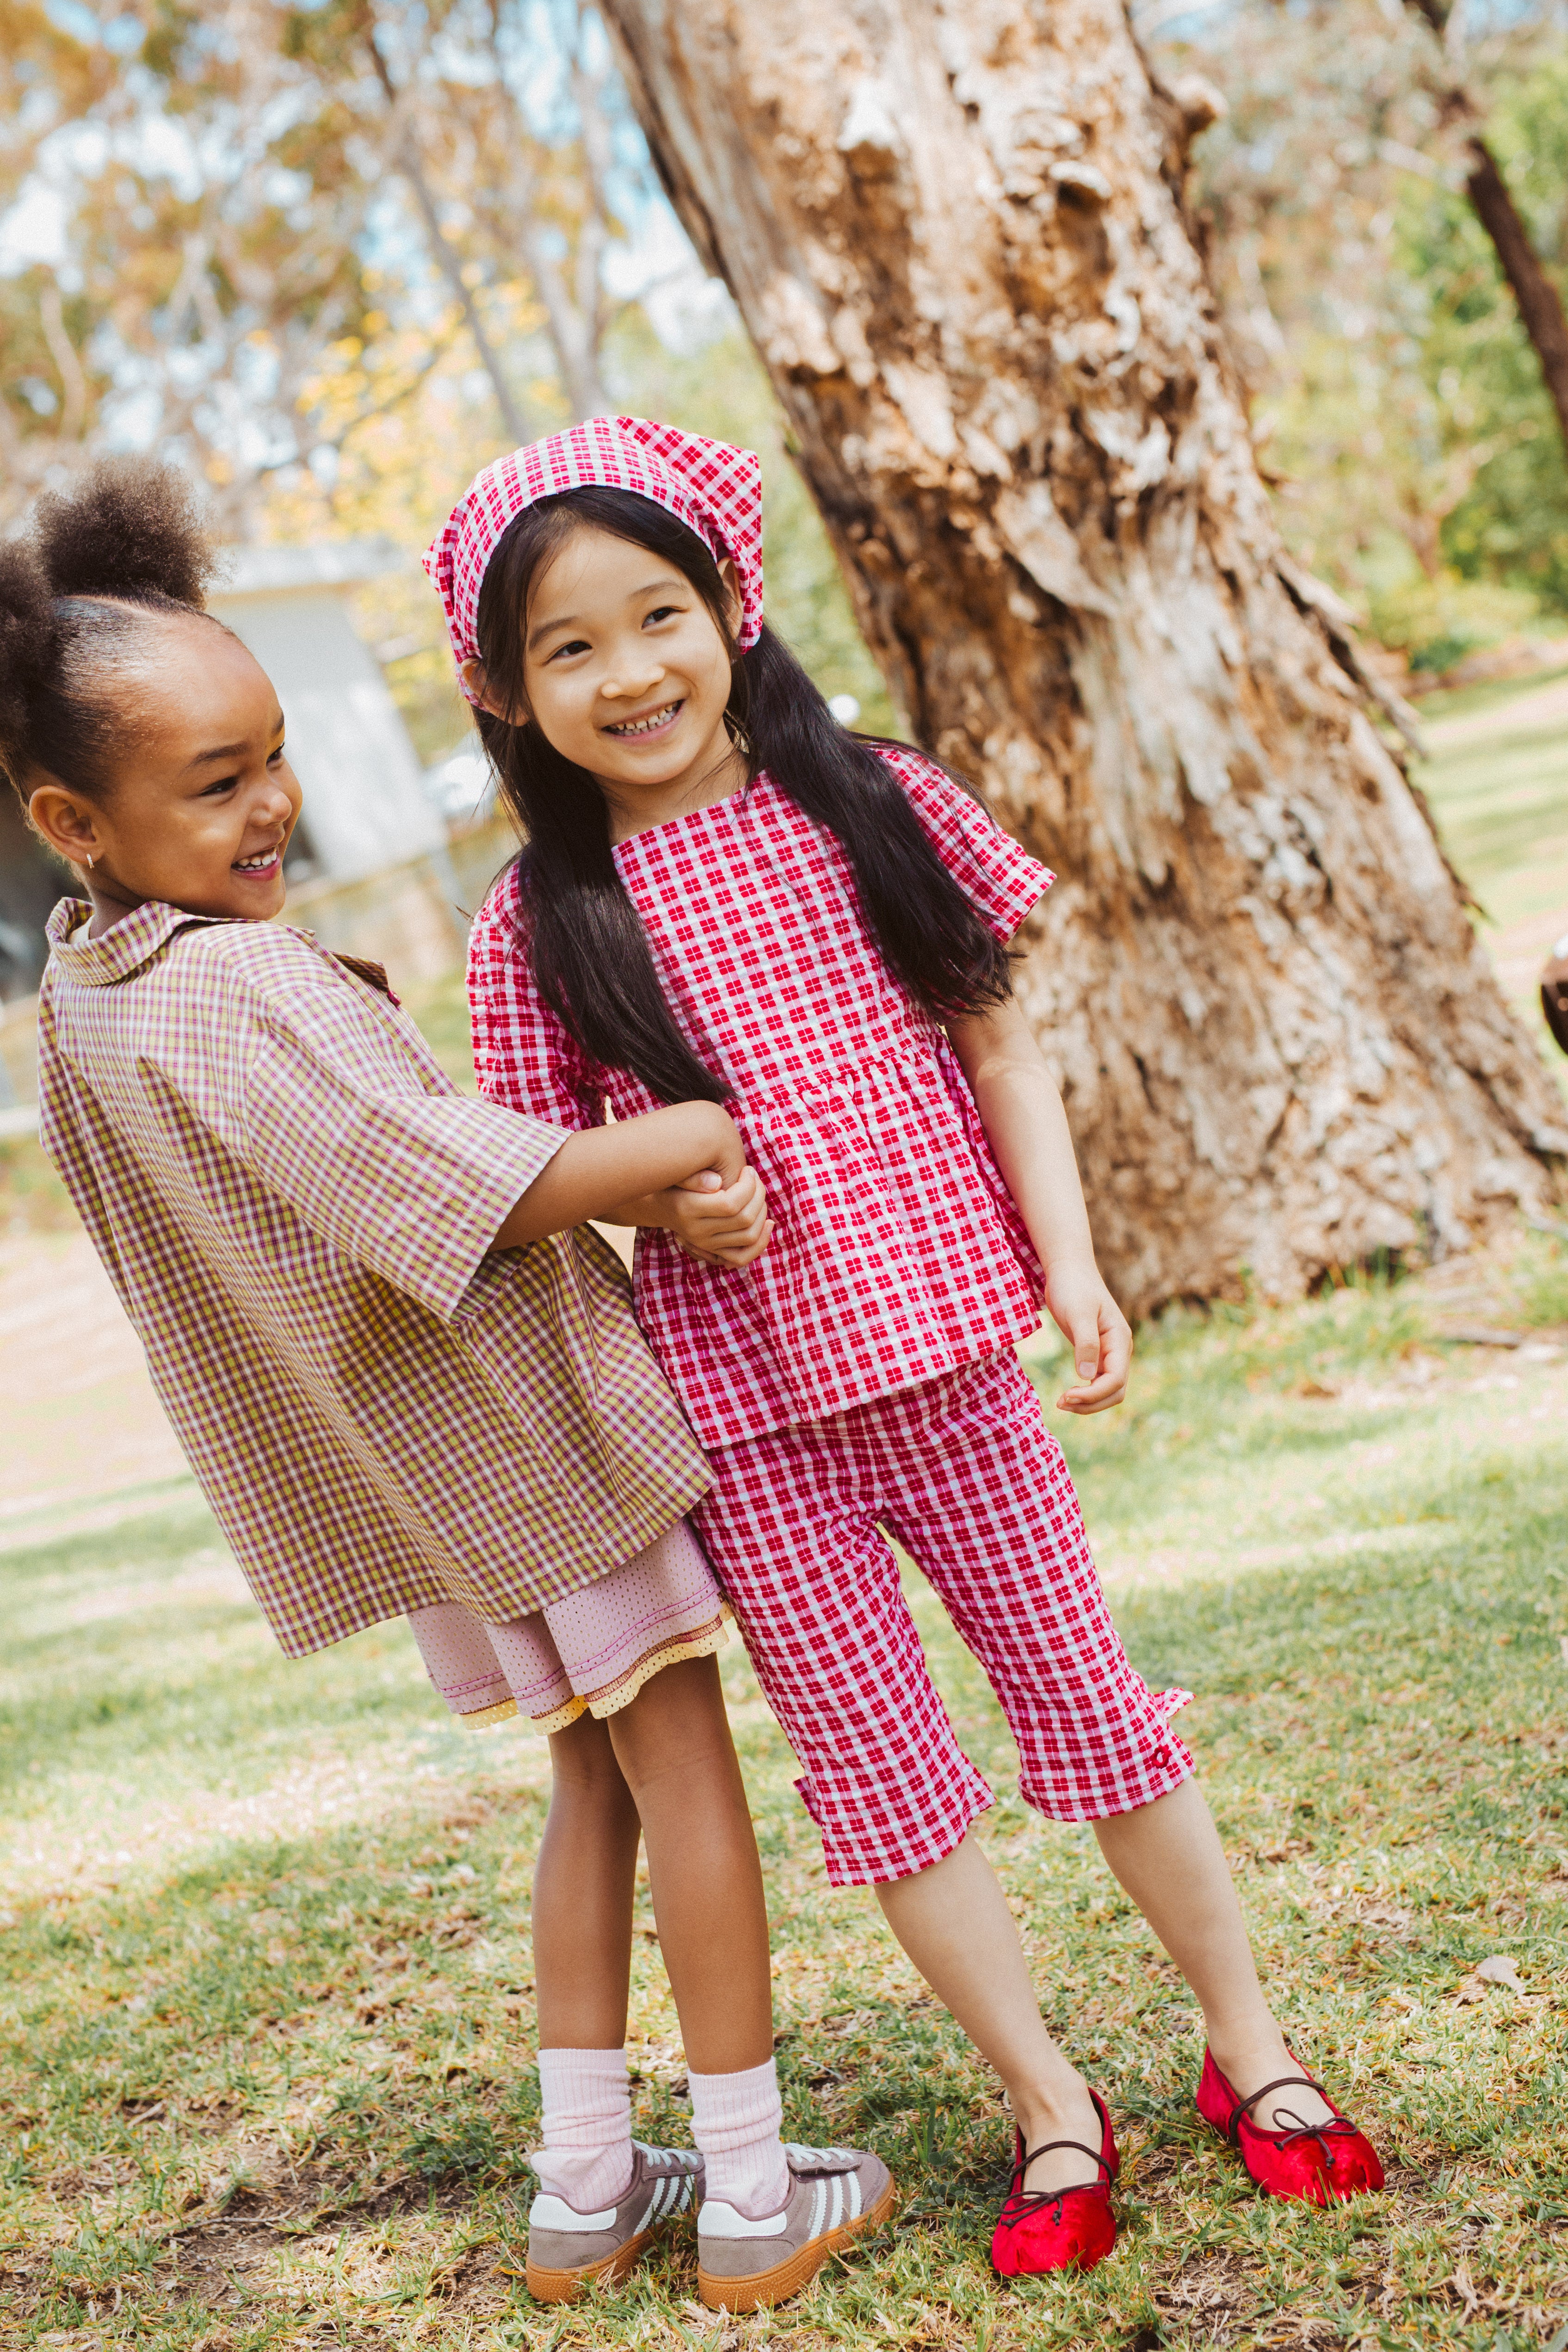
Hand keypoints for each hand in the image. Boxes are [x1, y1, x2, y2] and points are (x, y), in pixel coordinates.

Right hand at [665, 1164, 772, 1266]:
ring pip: (749, 1236)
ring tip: (758, 1194)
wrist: (660, 1206)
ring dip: (763, 1213)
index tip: (747, 1170)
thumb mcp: (678, 1174)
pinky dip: (761, 1242)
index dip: (748, 1186)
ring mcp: (706, 1245)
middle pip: (744, 1220)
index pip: (730, 1204)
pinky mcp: (714, 1252)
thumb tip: (717, 1183)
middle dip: (758, 1195)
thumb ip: (694, 1176)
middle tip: (755, 1179)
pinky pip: (743, 1257)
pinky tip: (768, 1222)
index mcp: (688, 1209)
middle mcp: (697, 1232)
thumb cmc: (673, 1182)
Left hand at [1043, 1258, 1131, 1412]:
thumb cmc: (1073, 1287)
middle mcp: (1119, 1350)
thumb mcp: (1078, 1313)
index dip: (1093, 1394)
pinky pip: (1096, 1382)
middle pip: (1115, 1391)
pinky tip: (1068, 1394)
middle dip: (1091, 1403)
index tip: (1066, 1395)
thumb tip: (1087, 1376)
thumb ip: (1085, 1344)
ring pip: (1107, 1390)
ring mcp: (1108, 1353)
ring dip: (1088, 1401)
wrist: (1068, 1270)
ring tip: (1061, 1402)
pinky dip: (1084, 1392)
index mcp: (1120, 1341)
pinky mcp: (1096, 1354)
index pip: (1115, 1380)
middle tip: (1061, 1403)